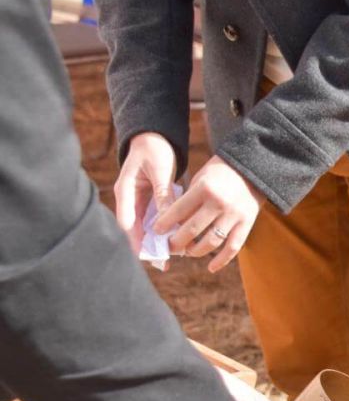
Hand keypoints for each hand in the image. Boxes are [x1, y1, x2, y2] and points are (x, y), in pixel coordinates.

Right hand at [113, 132, 176, 253]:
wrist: (155, 136)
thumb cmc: (155, 149)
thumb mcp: (160, 170)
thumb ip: (163, 193)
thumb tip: (168, 219)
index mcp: (125, 190)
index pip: (127, 222)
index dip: (135, 240)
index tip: (145, 256)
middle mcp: (129, 198)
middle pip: (134, 229)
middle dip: (146, 247)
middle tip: (161, 264)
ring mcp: (138, 201)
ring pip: (144, 227)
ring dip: (154, 242)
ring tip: (167, 260)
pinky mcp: (148, 201)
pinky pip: (153, 221)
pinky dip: (161, 232)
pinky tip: (171, 244)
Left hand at [155, 155, 262, 272]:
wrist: (252, 169)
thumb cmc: (220, 173)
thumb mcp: (200, 179)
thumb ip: (188, 201)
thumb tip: (172, 226)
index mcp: (204, 189)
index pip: (178, 211)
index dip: (164, 224)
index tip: (156, 232)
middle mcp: (218, 203)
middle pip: (192, 230)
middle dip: (176, 242)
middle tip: (169, 247)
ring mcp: (234, 215)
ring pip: (210, 242)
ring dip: (195, 251)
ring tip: (188, 252)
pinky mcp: (247, 223)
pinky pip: (233, 247)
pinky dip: (221, 261)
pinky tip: (211, 268)